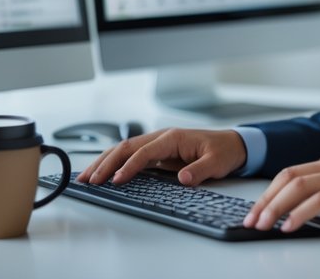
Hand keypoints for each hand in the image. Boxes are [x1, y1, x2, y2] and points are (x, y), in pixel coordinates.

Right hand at [76, 128, 246, 186]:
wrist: (233, 144)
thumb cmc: (224, 151)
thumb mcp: (217, 162)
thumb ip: (200, 170)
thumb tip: (183, 179)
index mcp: (173, 137)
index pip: (144, 152)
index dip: (129, 166)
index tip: (116, 180)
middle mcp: (161, 138)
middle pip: (126, 148)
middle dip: (105, 164)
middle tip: (89, 180)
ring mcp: (157, 144)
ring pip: (123, 150)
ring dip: (104, 162)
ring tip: (86, 177)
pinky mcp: (157, 153)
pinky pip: (130, 156)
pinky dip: (113, 164)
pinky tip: (102, 174)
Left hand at [244, 154, 319, 233]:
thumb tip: (310, 212)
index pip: (293, 173)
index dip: (270, 192)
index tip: (257, 209)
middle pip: (289, 178)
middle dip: (265, 200)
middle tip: (251, 219)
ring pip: (299, 187)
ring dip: (275, 208)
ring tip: (263, 225)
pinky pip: (319, 202)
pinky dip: (299, 213)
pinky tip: (289, 226)